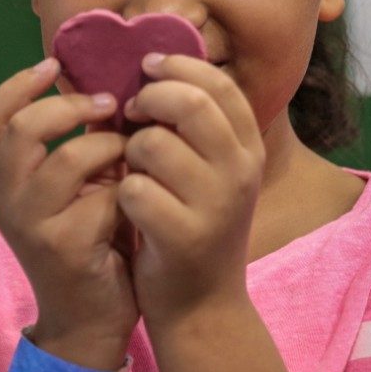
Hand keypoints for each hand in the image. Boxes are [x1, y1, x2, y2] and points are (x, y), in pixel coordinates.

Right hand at [0, 58, 137, 364]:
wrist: (91, 318)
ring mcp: (32, 226)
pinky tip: (138, 197)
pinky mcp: (65, 249)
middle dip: (71, 107)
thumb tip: (104, 84)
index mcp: (4, 180)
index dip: (19, 85)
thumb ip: (80, 143)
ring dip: (108, 147)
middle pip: (23, 130)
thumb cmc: (93, 240)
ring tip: (130, 153)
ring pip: (67, 161)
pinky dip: (127, 189)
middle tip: (108, 103)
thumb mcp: (77, 187)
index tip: (55, 65)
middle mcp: (7, 200)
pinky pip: (103, 198)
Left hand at [118, 53, 264, 324]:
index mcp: (250, 149)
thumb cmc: (197, 226)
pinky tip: (129, 207)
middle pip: (190, 104)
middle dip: (148, 99)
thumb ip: (196, 127)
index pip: (220, 85)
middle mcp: (241, 172)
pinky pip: (133, 189)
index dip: (180, 66)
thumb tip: (155, 65)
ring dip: (128, 151)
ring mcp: (216, 205)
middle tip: (130, 111)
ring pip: (152, 144)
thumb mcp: (213, 173)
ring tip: (133, 170)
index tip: (148, 67)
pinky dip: (121, 193)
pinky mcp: (184, 236)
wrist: (203, 305)